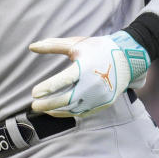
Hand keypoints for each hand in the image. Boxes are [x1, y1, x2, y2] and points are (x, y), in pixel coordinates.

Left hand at [28, 31, 149, 117]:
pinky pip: (83, 112)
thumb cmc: (98, 48)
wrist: (127, 58)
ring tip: (42, 108)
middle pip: (67, 99)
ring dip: (56, 110)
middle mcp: (93, 83)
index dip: (48, 88)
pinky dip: (68, 113)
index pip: (64, 80)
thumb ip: (52, 45)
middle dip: (48, 104)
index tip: (33, 93)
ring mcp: (100, 96)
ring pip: (74, 109)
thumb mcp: (76, 44)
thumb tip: (31, 46)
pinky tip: (56, 111)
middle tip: (34, 105)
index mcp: (85, 67)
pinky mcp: (103, 103)